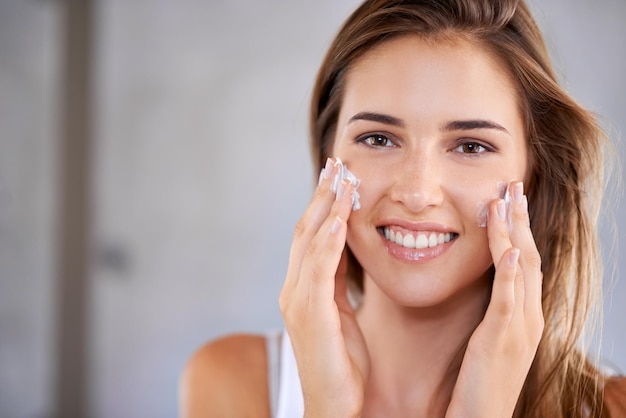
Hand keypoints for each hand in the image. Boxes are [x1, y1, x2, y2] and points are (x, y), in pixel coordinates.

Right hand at [279, 158, 369, 417]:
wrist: (335, 407)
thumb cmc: (342, 363)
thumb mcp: (341, 313)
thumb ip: (337, 281)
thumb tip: (345, 248)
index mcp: (303, 288)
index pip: (311, 234)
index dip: (323, 203)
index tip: (339, 174)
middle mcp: (294, 289)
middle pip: (305, 230)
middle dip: (322, 195)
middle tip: (338, 162)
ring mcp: (298, 301)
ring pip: (309, 243)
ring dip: (326, 208)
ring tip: (342, 179)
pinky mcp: (310, 316)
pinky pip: (318, 270)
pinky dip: (327, 241)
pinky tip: (340, 219)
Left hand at [447, 181, 543, 417]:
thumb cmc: (478, 381)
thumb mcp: (487, 338)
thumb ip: (489, 309)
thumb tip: (481, 282)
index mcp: (522, 313)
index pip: (523, 259)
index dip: (517, 227)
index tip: (508, 196)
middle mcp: (528, 316)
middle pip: (529, 256)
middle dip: (520, 219)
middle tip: (513, 184)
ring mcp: (520, 329)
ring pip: (523, 271)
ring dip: (515, 233)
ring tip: (507, 200)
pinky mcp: (503, 341)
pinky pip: (510, 302)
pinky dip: (511, 274)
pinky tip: (510, 250)